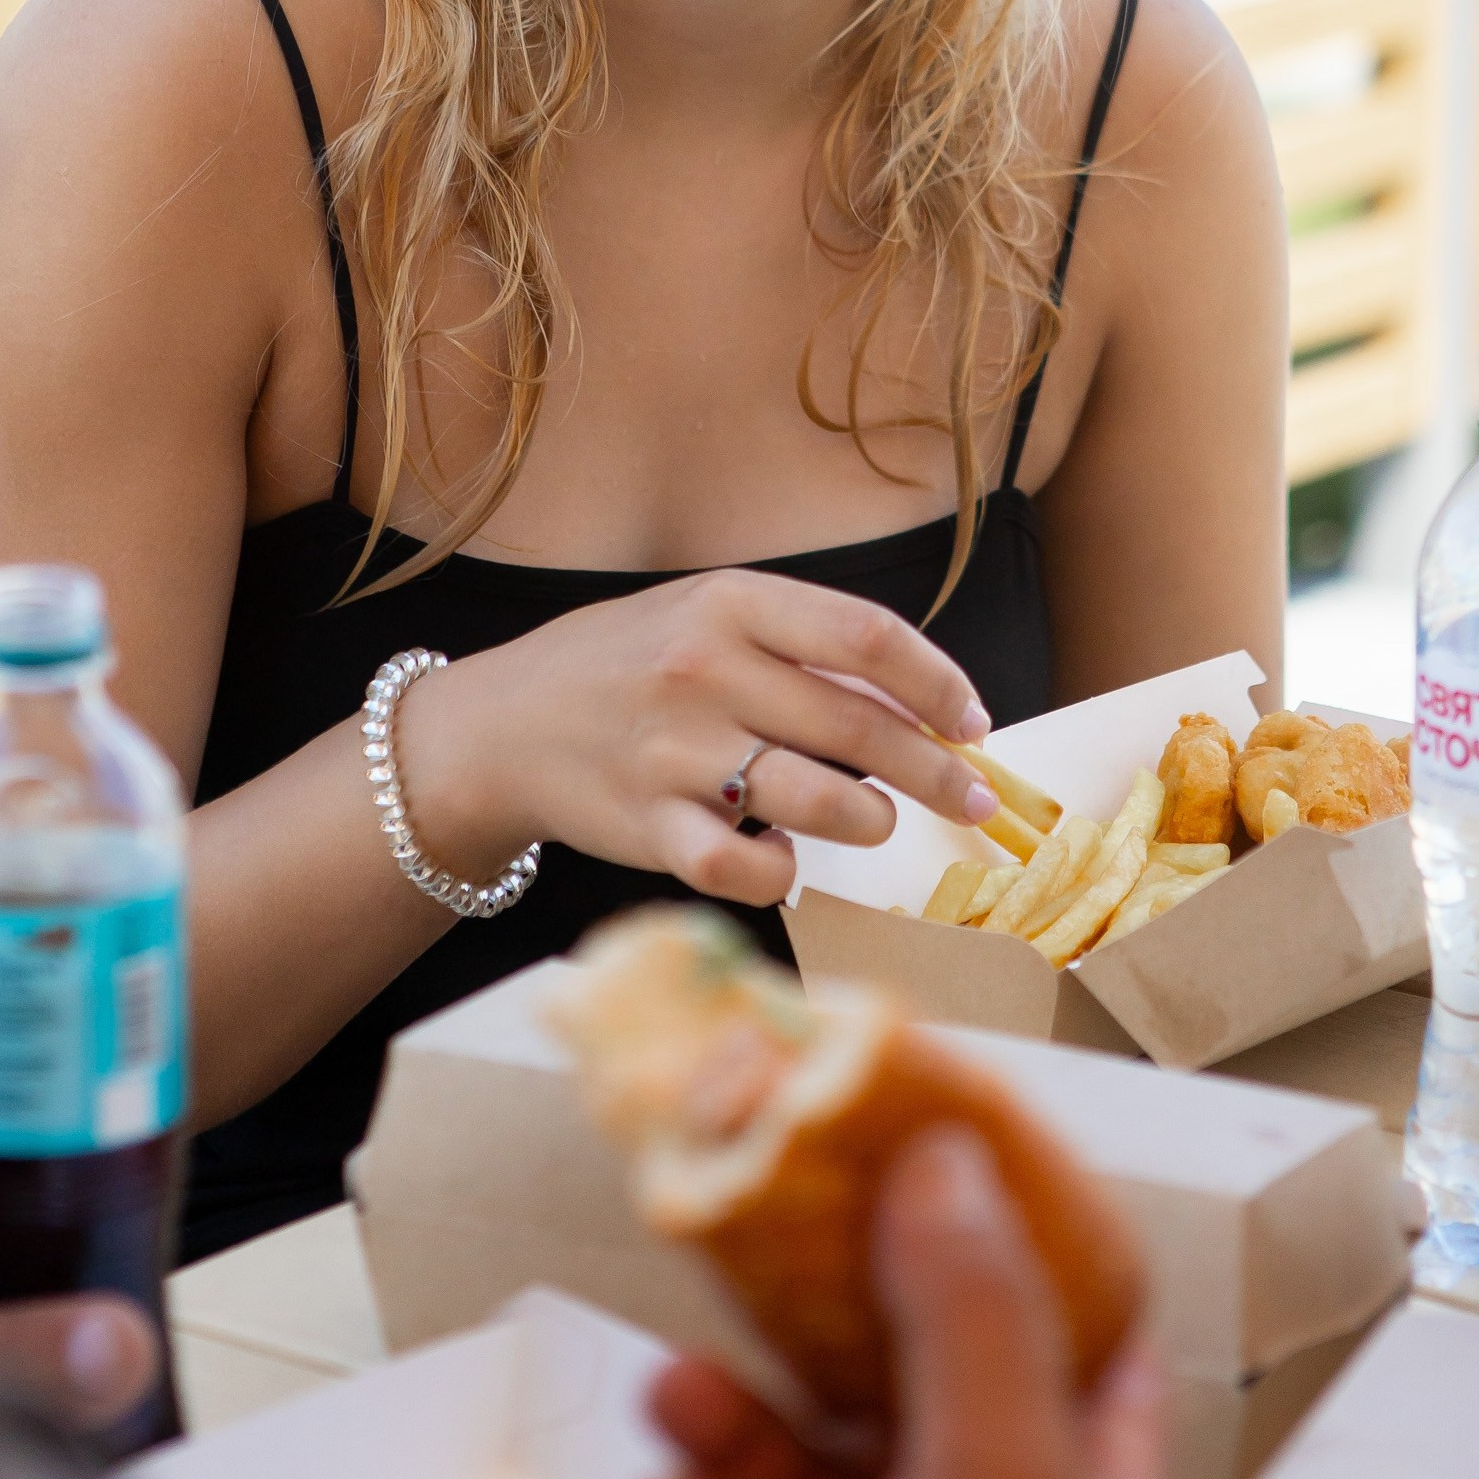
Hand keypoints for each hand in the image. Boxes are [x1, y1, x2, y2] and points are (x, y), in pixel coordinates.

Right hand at [407, 569, 1003, 907]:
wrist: (501, 724)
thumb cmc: (624, 666)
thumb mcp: (704, 617)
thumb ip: (798, 644)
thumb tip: (922, 700)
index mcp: (729, 604)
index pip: (867, 637)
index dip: (939, 684)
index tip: (975, 721)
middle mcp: (705, 672)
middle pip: (862, 726)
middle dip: (938, 772)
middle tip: (976, 800)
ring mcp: (674, 753)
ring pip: (819, 800)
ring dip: (870, 819)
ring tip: (876, 820)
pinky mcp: (649, 828)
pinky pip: (746, 868)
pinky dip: (782, 874)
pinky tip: (786, 863)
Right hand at [633, 1128, 1171, 1478]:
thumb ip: (968, 1312)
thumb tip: (940, 1152)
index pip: (1062, 1308)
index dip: (1004, 1207)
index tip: (919, 1110)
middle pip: (891, 1364)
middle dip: (815, 1294)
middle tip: (743, 1202)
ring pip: (778, 1456)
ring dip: (723, 1414)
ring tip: (679, 1392)